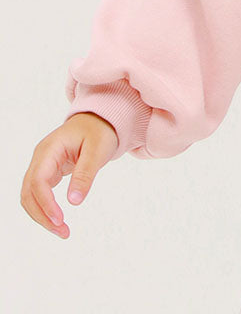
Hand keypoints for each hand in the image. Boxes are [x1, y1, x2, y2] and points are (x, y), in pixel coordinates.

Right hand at [20, 112, 118, 238]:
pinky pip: (39, 194)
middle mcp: (40, 158)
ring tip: (63, 231)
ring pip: (31, 196)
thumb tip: (74, 201)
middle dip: (42, 215)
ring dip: (42, 215)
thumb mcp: (98, 150)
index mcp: (50, 149)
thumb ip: (85, 174)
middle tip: (63, 232)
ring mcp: (42, 165)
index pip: (38, 181)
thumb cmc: (100, 131)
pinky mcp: (47, 172)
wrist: (99, 120)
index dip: (46, 203)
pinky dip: (46, 208)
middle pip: (29, 192)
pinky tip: (58, 220)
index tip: (60, 220)